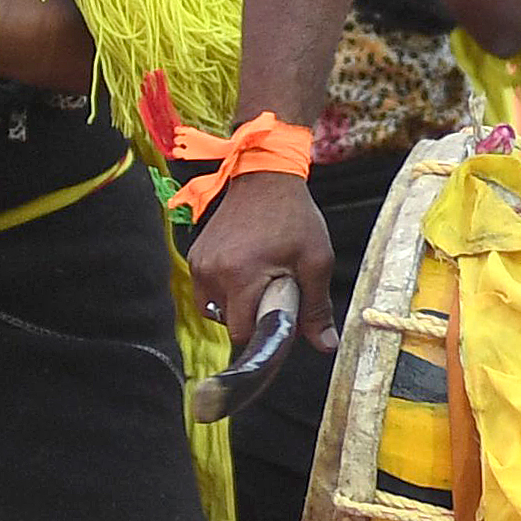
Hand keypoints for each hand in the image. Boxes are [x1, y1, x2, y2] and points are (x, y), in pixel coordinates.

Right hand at [188, 170, 338, 351]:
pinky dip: (226, 291)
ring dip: (238, 306)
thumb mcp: (316, 260)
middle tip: (275, 293)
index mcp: (240, 275)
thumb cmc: (293, 216)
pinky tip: (246, 273)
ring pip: (216, 310)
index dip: (264, 335)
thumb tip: (326, 344)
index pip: (242, 333)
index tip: (281, 322)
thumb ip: (318, 307)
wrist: (265, 177)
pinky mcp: (194, 257)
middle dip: (253, 318)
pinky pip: (207, 291)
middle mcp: (211, 272)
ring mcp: (199, 264)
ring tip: (261, 282)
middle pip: (228, 324)